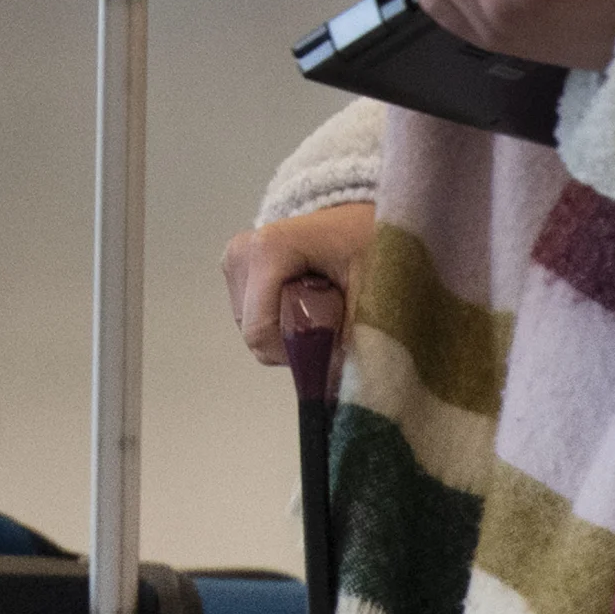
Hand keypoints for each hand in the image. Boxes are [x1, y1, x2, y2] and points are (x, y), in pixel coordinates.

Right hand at [223, 203, 376, 365]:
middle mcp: (242, 251)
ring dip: (293, 332)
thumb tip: (325, 393)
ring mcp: (236, 260)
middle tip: (337, 312)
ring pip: (255, 331)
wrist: (368, 221)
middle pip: (257, 333)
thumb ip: (351, 345)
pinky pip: (255, 319)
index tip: (338, 327)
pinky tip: (309, 298)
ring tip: (327, 301)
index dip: (299, 349)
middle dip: (298, 340)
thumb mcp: (376, 299)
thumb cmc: (378, 248)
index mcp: (269, 248)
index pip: (261, 332)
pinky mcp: (237, 270)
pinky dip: (285, 322)